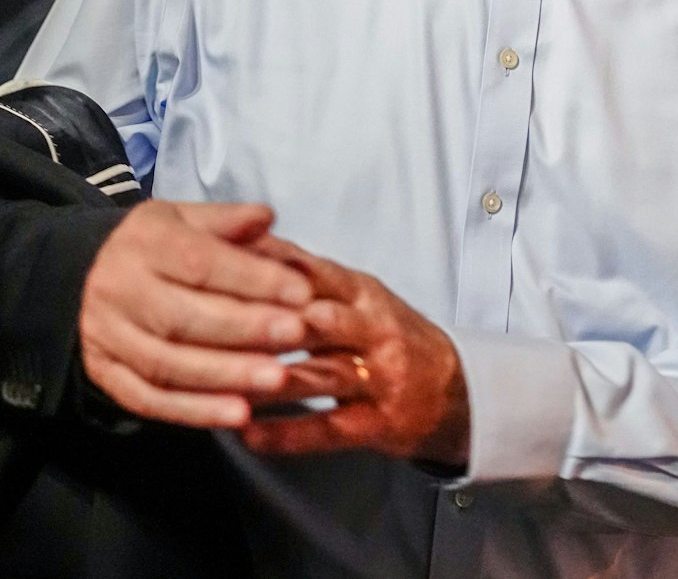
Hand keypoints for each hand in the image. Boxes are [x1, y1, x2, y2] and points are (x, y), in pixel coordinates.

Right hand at [79, 201, 314, 427]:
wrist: (91, 274)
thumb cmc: (161, 246)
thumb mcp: (189, 218)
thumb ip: (229, 221)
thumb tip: (266, 217)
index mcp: (144, 242)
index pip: (201, 262)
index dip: (253, 279)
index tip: (302, 292)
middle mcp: (117, 289)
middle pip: (182, 317)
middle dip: (245, 329)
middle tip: (296, 335)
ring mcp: (106, 336)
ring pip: (166, 364)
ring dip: (226, 376)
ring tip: (276, 379)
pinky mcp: (104, 374)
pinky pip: (148, 400)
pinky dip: (195, 411)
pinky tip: (239, 413)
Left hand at [238, 252, 470, 467]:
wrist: (457, 391)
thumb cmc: (392, 339)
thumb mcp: (360, 298)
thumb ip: (309, 277)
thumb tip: (249, 241)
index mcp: (364, 294)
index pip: (314, 274)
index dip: (268, 272)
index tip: (221, 269)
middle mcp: (375, 331)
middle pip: (320, 322)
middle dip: (271, 324)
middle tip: (220, 325)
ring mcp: (380, 378)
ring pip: (320, 375)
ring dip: (270, 380)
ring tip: (224, 383)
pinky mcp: (379, 423)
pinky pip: (329, 430)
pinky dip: (288, 434)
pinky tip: (250, 436)